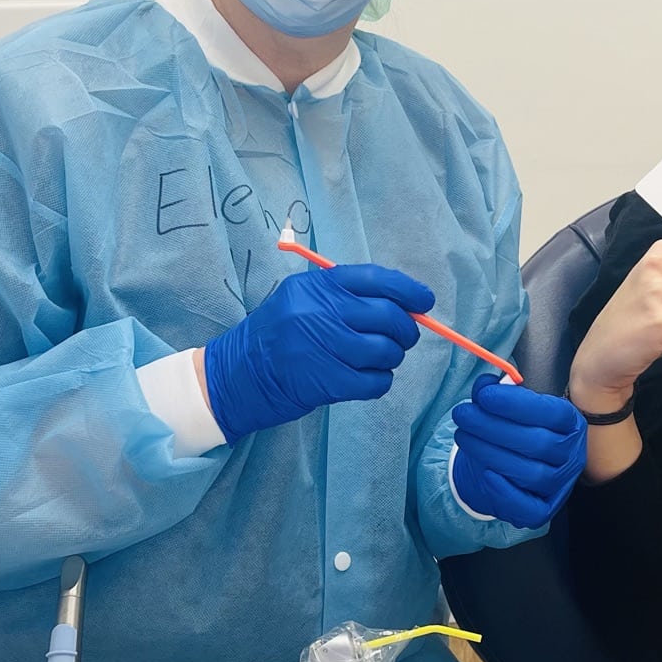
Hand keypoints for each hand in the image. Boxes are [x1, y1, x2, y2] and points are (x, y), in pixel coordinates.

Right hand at [203, 264, 430, 441]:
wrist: (236, 375)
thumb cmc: (276, 337)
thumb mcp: (301, 300)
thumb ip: (346, 297)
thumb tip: (404, 304)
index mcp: (317, 286)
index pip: (376, 279)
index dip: (409, 290)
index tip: (425, 301)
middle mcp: (320, 311)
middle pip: (388, 316)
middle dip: (405, 330)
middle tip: (401, 339)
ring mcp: (323, 347)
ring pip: (386, 350)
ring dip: (391, 358)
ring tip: (376, 361)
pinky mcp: (326, 381)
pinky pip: (376, 381)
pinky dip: (379, 382)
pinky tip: (365, 379)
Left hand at [451, 374, 585, 527]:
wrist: (515, 466)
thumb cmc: (517, 431)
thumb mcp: (511, 408)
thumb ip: (498, 393)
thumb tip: (485, 385)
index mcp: (570, 425)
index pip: (552, 413)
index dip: (517, 404)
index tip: (484, 395)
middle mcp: (571, 455)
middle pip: (537, 443)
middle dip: (493, 427)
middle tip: (462, 414)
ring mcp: (560, 485)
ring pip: (530, 474)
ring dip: (490, 454)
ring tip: (463, 436)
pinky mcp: (545, 509)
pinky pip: (529, 509)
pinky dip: (506, 493)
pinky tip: (485, 473)